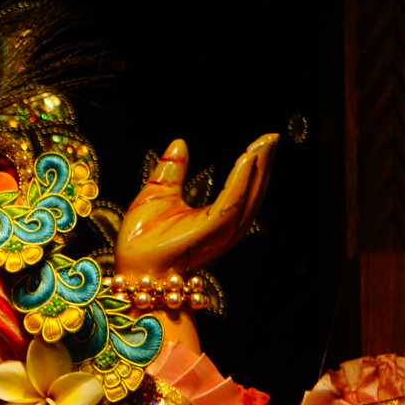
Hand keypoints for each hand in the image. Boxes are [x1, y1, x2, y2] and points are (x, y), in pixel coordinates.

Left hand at [115, 134, 277, 279]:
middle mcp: (224, 225)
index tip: (262, 141)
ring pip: (250, 194)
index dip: (253, 164)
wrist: (133, 268)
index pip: (242, 186)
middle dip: (264, 162)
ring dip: (260, 167)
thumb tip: (180, 143)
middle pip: (254, 189)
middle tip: (271, 136)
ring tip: (264, 143)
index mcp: (215, 217)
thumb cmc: (142, 240)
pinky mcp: (212, 230)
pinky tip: (246, 159)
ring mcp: (220, 229)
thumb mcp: (157, 195)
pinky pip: (232, 202)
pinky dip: (241, 180)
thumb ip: (172, 170)